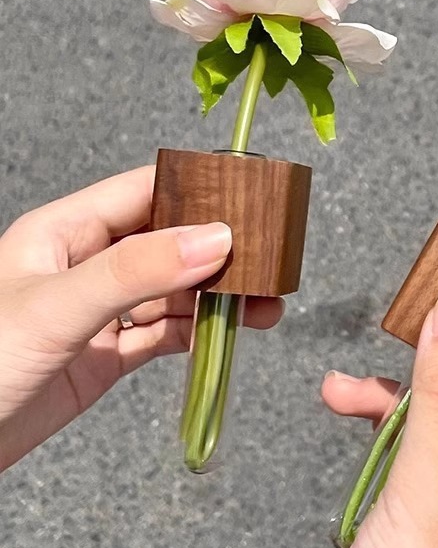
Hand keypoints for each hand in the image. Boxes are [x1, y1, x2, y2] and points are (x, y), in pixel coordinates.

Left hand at [0, 166, 282, 471]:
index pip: (142, 193)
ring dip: (217, 297)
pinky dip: (198, 335)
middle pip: (166, 244)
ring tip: (265, 304)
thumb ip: (135, 272)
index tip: (248, 200)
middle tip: (269, 261)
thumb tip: (214, 238)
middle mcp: (84, 266)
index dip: (196, 192)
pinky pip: (162, 335)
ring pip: (171, 293)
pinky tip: (227, 334)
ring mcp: (97, 312)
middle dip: (218, 251)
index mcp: (63, 233)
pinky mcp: (104, 355)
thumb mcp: (57, 308)